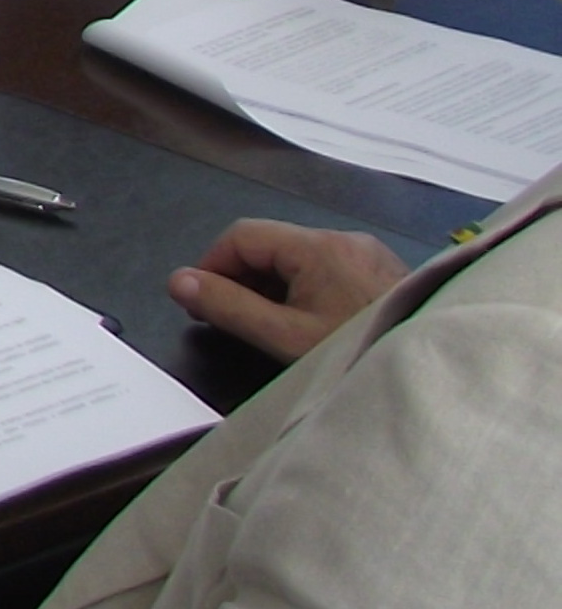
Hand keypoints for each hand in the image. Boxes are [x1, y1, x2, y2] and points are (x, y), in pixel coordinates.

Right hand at [170, 218, 409, 361]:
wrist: (432, 373)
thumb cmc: (356, 352)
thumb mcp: (283, 337)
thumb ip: (227, 306)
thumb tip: (177, 281)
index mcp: (318, 246)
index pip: (242, 235)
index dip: (211, 265)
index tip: (200, 303)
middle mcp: (345, 239)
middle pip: (271, 245)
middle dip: (240, 278)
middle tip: (227, 320)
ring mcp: (368, 254)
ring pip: (298, 259)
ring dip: (271, 286)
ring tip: (265, 326)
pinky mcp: (382, 272)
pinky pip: (327, 270)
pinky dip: (303, 290)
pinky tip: (305, 324)